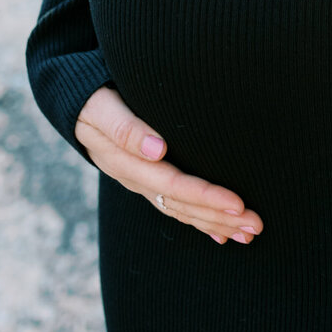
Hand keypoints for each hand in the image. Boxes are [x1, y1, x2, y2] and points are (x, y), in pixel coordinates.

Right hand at [74, 86, 262, 245]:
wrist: (74, 102)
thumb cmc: (92, 96)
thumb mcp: (101, 107)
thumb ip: (125, 127)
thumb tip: (157, 149)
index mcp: (128, 163)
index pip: (173, 186)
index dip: (206, 196)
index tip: (238, 204)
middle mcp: (137, 179)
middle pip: (182, 205)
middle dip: (220, 217)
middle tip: (257, 225)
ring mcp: (142, 183)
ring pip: (182, 211)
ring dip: (216, 224)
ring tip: (249, 234)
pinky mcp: (148, 180)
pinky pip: (175, 207)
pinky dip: (200, 221)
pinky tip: (222, 235)